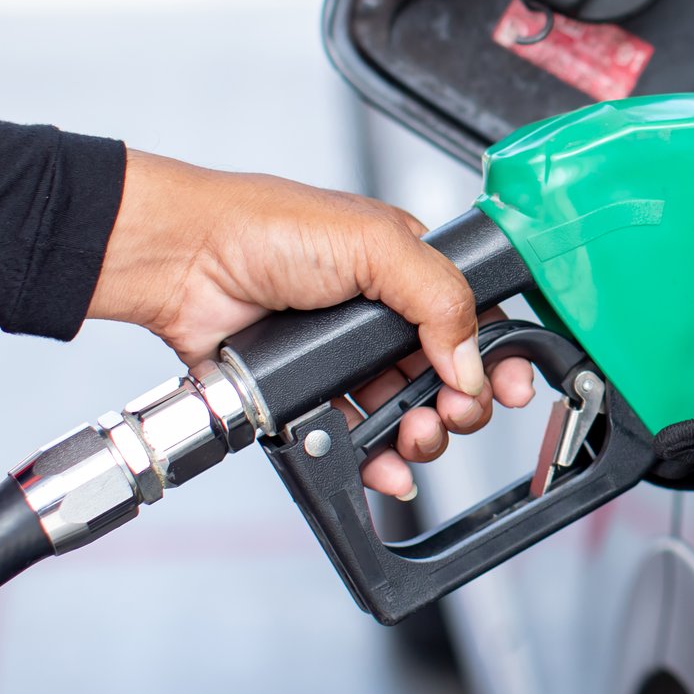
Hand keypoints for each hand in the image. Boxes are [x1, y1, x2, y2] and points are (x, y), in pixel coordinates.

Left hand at [88, 150, 535, 495]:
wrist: (184, 263)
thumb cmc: (264, 227)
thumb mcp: (375, 244)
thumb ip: (438, 298)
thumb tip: (471, 360)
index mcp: (406, 269)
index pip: (472, 319)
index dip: (497, 356)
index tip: (508, 387)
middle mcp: (378, 315)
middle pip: (444, 376)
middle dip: (460, 404)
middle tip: (453, 413)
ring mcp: (342, 357)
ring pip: (402, 413)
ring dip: (420, 435)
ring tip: (415, 437)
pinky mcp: (305, 393)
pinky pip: (351, 437)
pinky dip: (374, 459)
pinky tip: (384, 466)